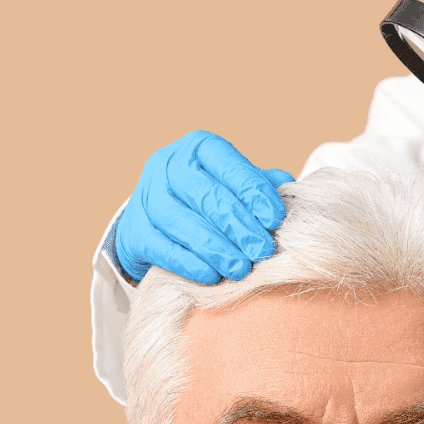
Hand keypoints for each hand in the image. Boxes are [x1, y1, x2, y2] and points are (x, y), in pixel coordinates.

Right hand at [115, 130, 296, 283]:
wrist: (155, 220)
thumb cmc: (206, 201)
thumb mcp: (232, 186)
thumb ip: (259, 186)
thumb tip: (289, 189)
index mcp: (198, 147)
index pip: (229, 166)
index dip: (254, 193)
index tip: (276, 220)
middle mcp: (168, 165)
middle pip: (206, 196)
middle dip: (239, 226)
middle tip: (263, 251)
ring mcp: (146, 196)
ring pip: (182, 222)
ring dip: (216, 249)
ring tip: (241, 269)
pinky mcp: (135, 231)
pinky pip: (162, 248)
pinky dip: (188, 263)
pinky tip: (211, 276)